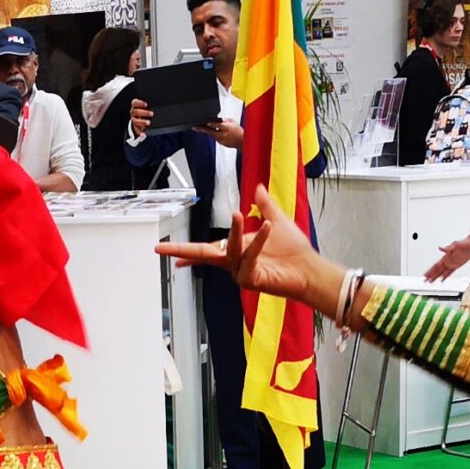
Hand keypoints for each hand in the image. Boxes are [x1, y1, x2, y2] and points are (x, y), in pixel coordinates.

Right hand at [128, 97, 153, 136]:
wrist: (141, 116)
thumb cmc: (145, 109)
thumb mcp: (147, 106)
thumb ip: (151, 105)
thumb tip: (160, 104)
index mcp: (135, 105)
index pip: (135, 103)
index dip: (140, 103)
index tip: (146, 104)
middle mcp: (133, 112)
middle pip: (136, 112)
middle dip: (144, 113)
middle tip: (152, 113)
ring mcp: (134, 119)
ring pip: (136, 121)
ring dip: (142, 122)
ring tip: (149, 123)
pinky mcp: (135, 126)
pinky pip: (136, 130)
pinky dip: (140, 132)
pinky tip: (144, 134)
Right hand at [155, 184, 347, 312]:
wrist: (309, 269)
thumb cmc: (294, 251)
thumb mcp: (277, 220)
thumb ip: (265, 205)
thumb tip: (257, 188)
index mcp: (236, 251)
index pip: (207, 250)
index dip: (187, 253)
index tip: (168, 255)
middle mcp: (234, 263)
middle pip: (202, 256)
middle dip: (180, 252)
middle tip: (159, 250)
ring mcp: (241, 273)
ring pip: (228, 250)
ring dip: (235, 232)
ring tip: (239, 214)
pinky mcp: (251, 280)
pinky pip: (248, 256)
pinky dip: (257, 241)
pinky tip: (267, 228)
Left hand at [198, 117, 243, 149]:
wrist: (242, 142)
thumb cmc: (238, 131)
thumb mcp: (232, 121)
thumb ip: (223, 120)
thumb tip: (215, 120)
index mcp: (228, 128)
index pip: (219, 125)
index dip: (213, 124)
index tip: (207, 122)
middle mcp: (224, 135)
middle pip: (211, 132)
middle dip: (202, 129)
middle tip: (194, 127)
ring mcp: (222, 140)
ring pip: (212, 135)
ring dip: (207, 131)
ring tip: (198, 127)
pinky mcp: (220, 143)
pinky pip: (215, 137)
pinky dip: (214, 134)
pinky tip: (216, 132)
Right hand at [425, 235, 469, 282]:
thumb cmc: (464, 243)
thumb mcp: (455, 244)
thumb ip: (448, 247)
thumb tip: (440, 248)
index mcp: (446, 257)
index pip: (436, 266)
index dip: (430, 271)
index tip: (425, 275)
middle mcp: (447, 261)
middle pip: (437, 270)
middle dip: (431, 275)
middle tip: (425, 280)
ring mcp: (452, 263)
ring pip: (442, 272)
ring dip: (436, 277)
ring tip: (431, 281)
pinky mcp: (457, 265)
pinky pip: (449, 272)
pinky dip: (445, 276)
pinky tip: (442, 279)